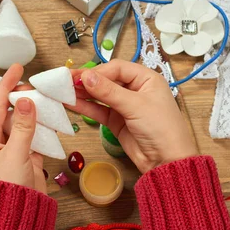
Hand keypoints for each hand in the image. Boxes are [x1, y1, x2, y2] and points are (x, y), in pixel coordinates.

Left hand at [0, 64, 46, 193]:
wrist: (18, 218)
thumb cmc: (10, 189)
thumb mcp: (16, 155)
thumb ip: (23, 127)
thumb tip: (25, 100)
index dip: (5, 85)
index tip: (17, 68)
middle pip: (7, 113)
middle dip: (19, 97)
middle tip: (34, 85)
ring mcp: (12, 150)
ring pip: (22, 123)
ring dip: (32, 112)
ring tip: (44, 99)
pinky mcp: (26, 158)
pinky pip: (33, 136)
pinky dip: (41, 127)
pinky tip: (50, 119)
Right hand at [67, 60, 197, 173]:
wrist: (167, 162)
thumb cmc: (161, 129)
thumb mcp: (135, 106)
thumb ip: (108, 91)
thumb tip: (86, 76)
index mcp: (146, 79)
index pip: (117, 68)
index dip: (98, 71)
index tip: (80, 77)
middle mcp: (135, 89)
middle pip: (106, 79)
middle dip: (87, 80)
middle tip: (65, 81)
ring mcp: (124, 106)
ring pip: (100, 95)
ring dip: (82, 93)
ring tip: (62, 91)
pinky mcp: (116, 121)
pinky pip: (98, 110)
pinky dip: (85, 107)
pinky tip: (70, 103)